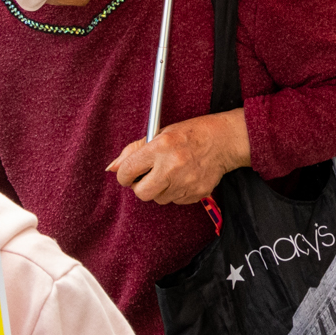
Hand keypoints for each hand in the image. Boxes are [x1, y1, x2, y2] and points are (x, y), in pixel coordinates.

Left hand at [111, 108, 250, 204]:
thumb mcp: (160, 133)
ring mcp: (185, 182)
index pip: (127, 171)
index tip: (129, 173)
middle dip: (141, 186)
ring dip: (161, 189)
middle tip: (149, 176)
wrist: (223, 141)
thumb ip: (134, 150)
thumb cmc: (190, 134)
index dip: (125, 174)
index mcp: (160, 147)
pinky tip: (184, 178)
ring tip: (172, 173)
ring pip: (159, 199)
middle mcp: (172, 166)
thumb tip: (112, 168)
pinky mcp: (196, 194)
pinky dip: (176, 192)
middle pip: (141, 193)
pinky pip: (175, 201)